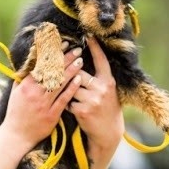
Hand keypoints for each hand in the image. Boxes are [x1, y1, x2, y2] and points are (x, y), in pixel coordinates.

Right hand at [2, 46, 82, 154]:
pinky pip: (64, 99)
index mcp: (26, 86)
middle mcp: (35, 93)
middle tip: (77, 48)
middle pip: (53, 72)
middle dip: (66, 58)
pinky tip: (79, 79)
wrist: (17, 135)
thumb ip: (22, 77)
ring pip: (60, 83)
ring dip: (71, 70)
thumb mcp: (15, 93)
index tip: (62, 44)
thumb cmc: (16, 113)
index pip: (41, 65)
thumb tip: (28, 62)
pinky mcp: (52, 115)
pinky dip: (71, 88)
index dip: (53, 53)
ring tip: (80, 60)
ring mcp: (44, 104)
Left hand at [68, 37, 123, 168]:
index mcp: (109, 81)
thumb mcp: (107, 91)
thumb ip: (97, 78)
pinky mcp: (83, 111)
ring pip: (71, 85)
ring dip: (65, 87)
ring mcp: (93, 100)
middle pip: (79, 72)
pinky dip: (64, 101)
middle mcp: (102, 88)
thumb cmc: (105, 108)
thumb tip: (79, 62)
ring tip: (60, 86)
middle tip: (60, 60)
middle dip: (69, 69)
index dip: (95, 47)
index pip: (101, 60)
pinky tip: (64, 104)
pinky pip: (67, 100)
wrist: (108, 132)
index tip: (88, 35)